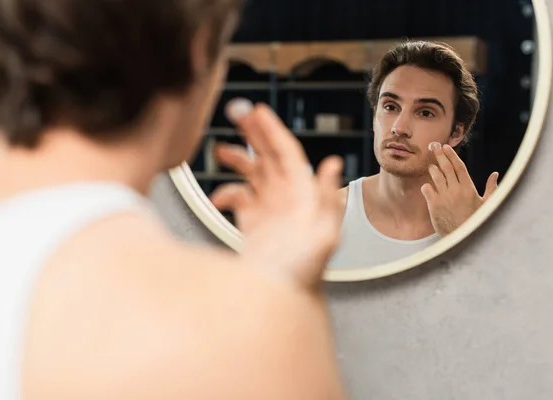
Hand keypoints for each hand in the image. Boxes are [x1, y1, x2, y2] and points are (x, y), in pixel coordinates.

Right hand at [209, 99, 343, 289]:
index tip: (258, 111)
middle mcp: (286, 197)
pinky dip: (226, 193)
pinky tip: (220, 200)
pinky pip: (238, 198)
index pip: (287, 153)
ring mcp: (269, 209)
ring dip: (238, 158)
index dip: (272, 131)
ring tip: (221, 150)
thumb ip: (327, 199)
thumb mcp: (322, 237)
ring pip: (253, 172)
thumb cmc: (303, 272)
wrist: (279, 298)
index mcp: (301, 195)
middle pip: (270, 156)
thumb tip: (332, 164)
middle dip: (255, 134)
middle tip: (237, 113)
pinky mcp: (253, 223)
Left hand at [420, 142, 497, 236]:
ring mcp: (444, 197)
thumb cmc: (476, 221)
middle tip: (433, 146)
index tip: (446, 147)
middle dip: (439, 155)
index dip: (451, 155)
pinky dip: (426, 185)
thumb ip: (491, 188)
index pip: (459, 166)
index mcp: (469, 188)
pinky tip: (427, 185)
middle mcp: (456, 190)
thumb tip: (495, 174)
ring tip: (431, 165)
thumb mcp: (487, 204)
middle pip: (446, 168)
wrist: (463, 237)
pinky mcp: (434, 205)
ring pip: (436, 177)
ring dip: (432, 169)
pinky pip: (427, 189)